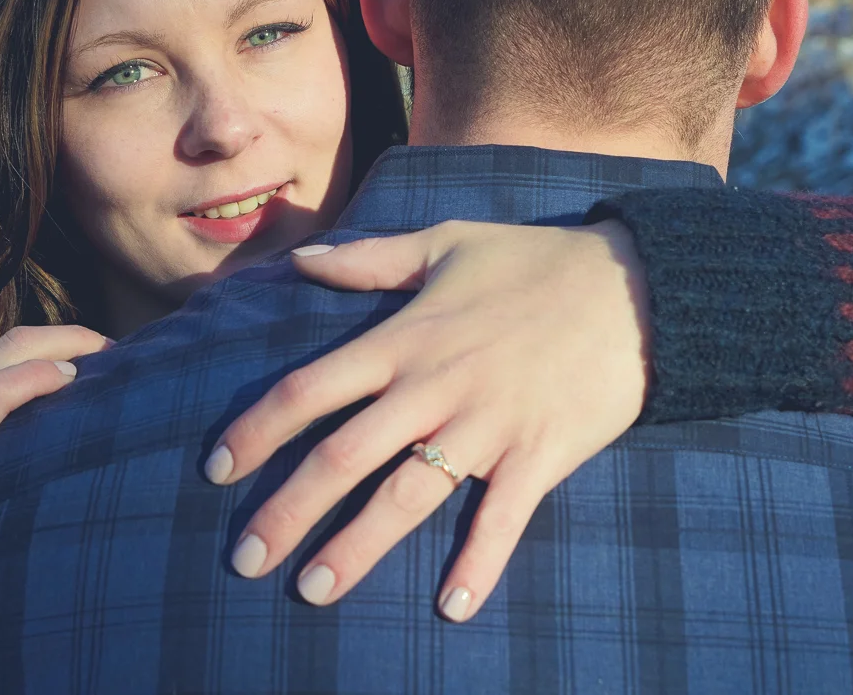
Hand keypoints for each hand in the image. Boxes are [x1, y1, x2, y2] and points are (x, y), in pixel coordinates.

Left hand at [204, 219, 650, 621]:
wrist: (635, 285)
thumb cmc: (535, 261)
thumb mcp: (446, 242)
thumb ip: (368, 260)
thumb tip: (300, 260)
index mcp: (405, 339)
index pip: (310, 391)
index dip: (256, 432)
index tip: (216, 470)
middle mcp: (434, 388)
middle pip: (343, 457)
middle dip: (287, 511)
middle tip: (245, 560)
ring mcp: (487, 426)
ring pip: (407, 497)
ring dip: (356, 549)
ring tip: (312, 591)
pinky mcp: (539, 456)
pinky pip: (502, 522)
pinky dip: (476, 566)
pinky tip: (448, 610)